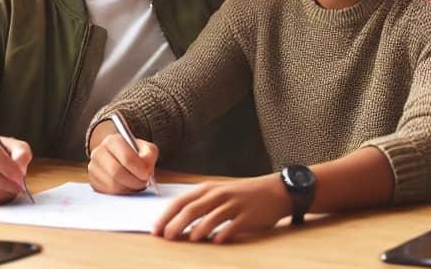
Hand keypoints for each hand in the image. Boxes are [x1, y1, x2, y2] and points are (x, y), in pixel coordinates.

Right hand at [87, 127, 158, 194]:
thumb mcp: (146, 148)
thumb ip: (149, 156)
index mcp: (112, 140)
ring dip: (128, 188)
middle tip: (144, 183)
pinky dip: (120, 193)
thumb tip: (146, 170)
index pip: (126, 157)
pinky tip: (128, 187)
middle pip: (116, 172)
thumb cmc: (134, 153)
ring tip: (137, 185)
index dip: (138, 168)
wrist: (119, 156)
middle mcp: (99, 152)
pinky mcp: (92, 181)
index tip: (147, 174)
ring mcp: (93, 167)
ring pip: (112, 184)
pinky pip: (107, 192)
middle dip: (133, 181)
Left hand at [154, 175, 291, 242]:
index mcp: (208, 189)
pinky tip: (217, 241)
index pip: (181, 202)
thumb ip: (200, 205)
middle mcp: (219, 195)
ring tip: (191, 240)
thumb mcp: (219, 194)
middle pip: (192, 210)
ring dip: (198, 230)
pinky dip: (223, 234)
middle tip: (167, 238)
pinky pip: (232, 226)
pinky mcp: (248, 216)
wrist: (275, 191)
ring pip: (211, 217)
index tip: (155, 230)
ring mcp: (234, 205)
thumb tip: (175, 224)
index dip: (166, 216)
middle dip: (176, 225)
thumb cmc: (243, 195)